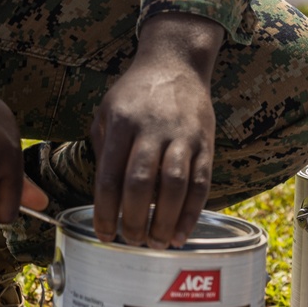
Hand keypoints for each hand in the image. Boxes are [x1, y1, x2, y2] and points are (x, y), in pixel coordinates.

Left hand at [90, 13, 222, 248]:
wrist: (175, 63)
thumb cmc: (134, 93)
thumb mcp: (106, 110)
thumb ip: (103, 148)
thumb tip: (104, 196)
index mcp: (121, 124)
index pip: (109, 176)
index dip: (105, 210)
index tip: (103, 234)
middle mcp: (151, 129)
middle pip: (140, 184)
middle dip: (134, 220)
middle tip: (130, 241)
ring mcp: (181, 136)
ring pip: (174, 186)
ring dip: (165, 221)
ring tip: (155, 243)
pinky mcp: (204, 143)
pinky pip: (200, 182)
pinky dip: (192, 212)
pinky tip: (181, 233)